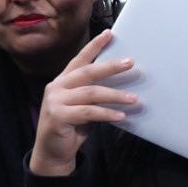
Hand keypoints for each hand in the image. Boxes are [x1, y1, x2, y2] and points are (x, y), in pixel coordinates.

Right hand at [32, 31, 136, 175]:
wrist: (53, 152)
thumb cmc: (72, 127)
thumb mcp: (83, 107)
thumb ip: (94, 94)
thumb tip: (124, 85)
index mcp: (63, 81)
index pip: (80, 59)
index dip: (94, 46)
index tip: (109, 34)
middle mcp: (57, 87)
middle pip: (87, 72)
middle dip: (110, 67)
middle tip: (131, 63)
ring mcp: (55, 101)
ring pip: (91, 93)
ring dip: (115, 95)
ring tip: (134, 99)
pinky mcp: (58, 116)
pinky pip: (88, 112)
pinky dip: (107, 113)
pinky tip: (121, 116)